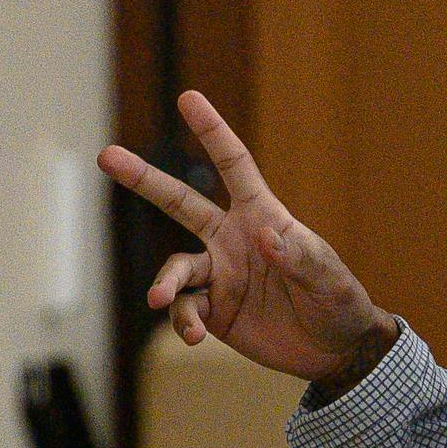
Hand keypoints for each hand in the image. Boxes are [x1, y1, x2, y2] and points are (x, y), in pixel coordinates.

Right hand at [98, 90, 397, 388]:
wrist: (336, 349)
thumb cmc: (340, 303)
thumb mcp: (330, 280)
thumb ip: (299, 258)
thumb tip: (265, 234)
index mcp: (263, 218)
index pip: (234, 167)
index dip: (213, 132)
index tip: (188, 98)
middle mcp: (232, 240)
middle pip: (180, 202)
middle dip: (144, 179)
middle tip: (106, 155)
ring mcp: (220, 275)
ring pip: (175, 269)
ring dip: (165, 283)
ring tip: (160, 300)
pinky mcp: (214, 311)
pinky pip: (184, 310)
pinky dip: (183, 321)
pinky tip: (195, 337)